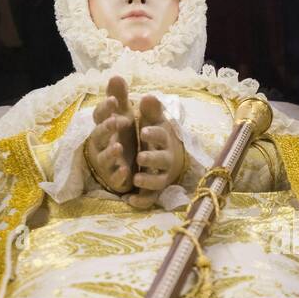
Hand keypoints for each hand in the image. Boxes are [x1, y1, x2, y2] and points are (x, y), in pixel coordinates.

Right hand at [86, 75, 136, 193]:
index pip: (99, 116)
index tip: (114, 100)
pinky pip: (114, 178)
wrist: (124, 163)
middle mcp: (100, 144)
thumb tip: (115, 75)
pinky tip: (126, 171)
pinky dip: (118, 175)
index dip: (105, 108)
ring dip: (110, 152)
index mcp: (103, 127)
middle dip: (106, 128)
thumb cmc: (121, 135)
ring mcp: (105, 162)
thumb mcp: (122, 114)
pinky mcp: (113, 178)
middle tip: (116, 121)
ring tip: (119, 146)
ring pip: (104, 157)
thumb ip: (119, 97)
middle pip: (98, 135)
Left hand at [128, 93, 185, 209]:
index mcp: (163, 140)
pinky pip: (150, 199)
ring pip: (158, 182)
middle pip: (162, 160)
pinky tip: (129, 200)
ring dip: (148, 181)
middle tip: (140, 157)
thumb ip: (149, 109)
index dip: (154, 134)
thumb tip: (148, 96)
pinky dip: (141, 201)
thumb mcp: (152, 120)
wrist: (169, 156)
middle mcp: (165, 158)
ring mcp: (160, 176)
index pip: (162, 136)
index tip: (144, 130)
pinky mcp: (154, 190)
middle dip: (152, 159)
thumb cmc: (156, 135)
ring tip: (136, 179)